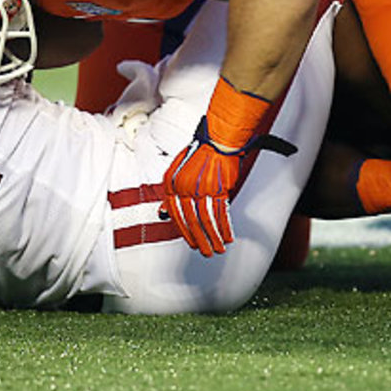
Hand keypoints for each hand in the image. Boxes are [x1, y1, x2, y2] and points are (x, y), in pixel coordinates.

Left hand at [161, 118, 243, 255]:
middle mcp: (185, 187)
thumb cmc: (201, 151)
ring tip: (217, 248)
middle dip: (198, 239)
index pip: (175, 213)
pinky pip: (221, 212)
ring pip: (205, 220)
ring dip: (212, 237)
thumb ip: (171, 191)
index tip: (189, 240)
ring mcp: (202, 188)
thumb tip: (163, 211)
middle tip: (204, 251)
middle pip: (190, 220)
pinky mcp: (219, 188)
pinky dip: (224, 227)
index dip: (183, 230)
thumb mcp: (178, 169)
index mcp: (172, 183)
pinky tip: (227, 236)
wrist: (218, 139)